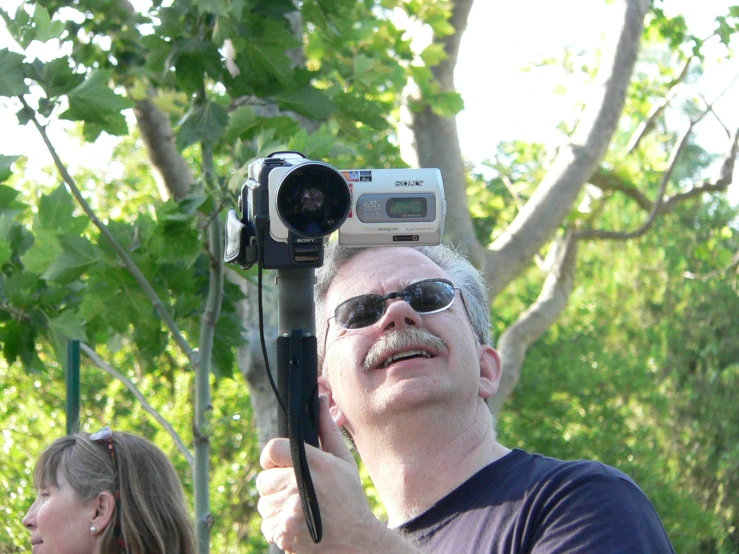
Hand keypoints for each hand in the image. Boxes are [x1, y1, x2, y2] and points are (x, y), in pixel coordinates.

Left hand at [256, 395, 383, 552]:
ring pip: (264, 504)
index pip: (271, 450)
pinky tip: (298, 525)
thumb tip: (319, 399)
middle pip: (263, 480)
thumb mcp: (343, 460)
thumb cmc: (349, 497)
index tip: (278, 465)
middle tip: (297, 493)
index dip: (271, 458)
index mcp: (313, 462)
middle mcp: (298, 484)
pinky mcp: (284, 531)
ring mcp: (290, 509)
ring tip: (300, 510)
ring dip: (277, 507)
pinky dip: (278, 527)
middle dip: (276, 486)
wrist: (356, 540)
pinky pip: (266, 524)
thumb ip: (326, 429)